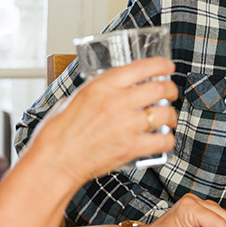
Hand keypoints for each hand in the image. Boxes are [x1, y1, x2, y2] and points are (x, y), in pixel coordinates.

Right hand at [30, 57, 177, 185]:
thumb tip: (107, 90)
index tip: (168, 66)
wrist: (54, 161)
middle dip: (171, 89)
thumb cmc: (58, 133)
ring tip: (169, 118)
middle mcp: (118, 102)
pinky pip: (163, 141)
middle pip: (160, 88)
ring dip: (171, 115)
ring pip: (166, 113)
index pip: (142, 67)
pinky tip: (163, 139)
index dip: (161, 65)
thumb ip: (95, 92)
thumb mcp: (74, 98)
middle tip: (171, 92)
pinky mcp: (131, 148)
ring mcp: (127, 125)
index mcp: (103, 85)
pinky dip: (167, 140)